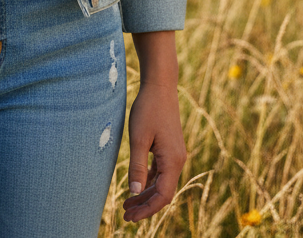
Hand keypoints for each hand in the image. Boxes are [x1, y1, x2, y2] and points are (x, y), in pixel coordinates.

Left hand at [122, 81, 186, 222]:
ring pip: (161, 183)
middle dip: (144, 205)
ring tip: (127, 204)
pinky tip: (137, 185)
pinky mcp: (169, 148)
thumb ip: (137, 166)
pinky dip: (148, 180)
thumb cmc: (148, 109)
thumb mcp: (139, 138)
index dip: (147, 209)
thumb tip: (135, 192)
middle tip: (125, 215)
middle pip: (162, 192)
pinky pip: (160, 172)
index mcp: (173, 161)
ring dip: (145, 194)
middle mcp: (177, 160)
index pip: (162, 196)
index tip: (130, 217)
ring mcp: (174, 154)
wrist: (160, 86)